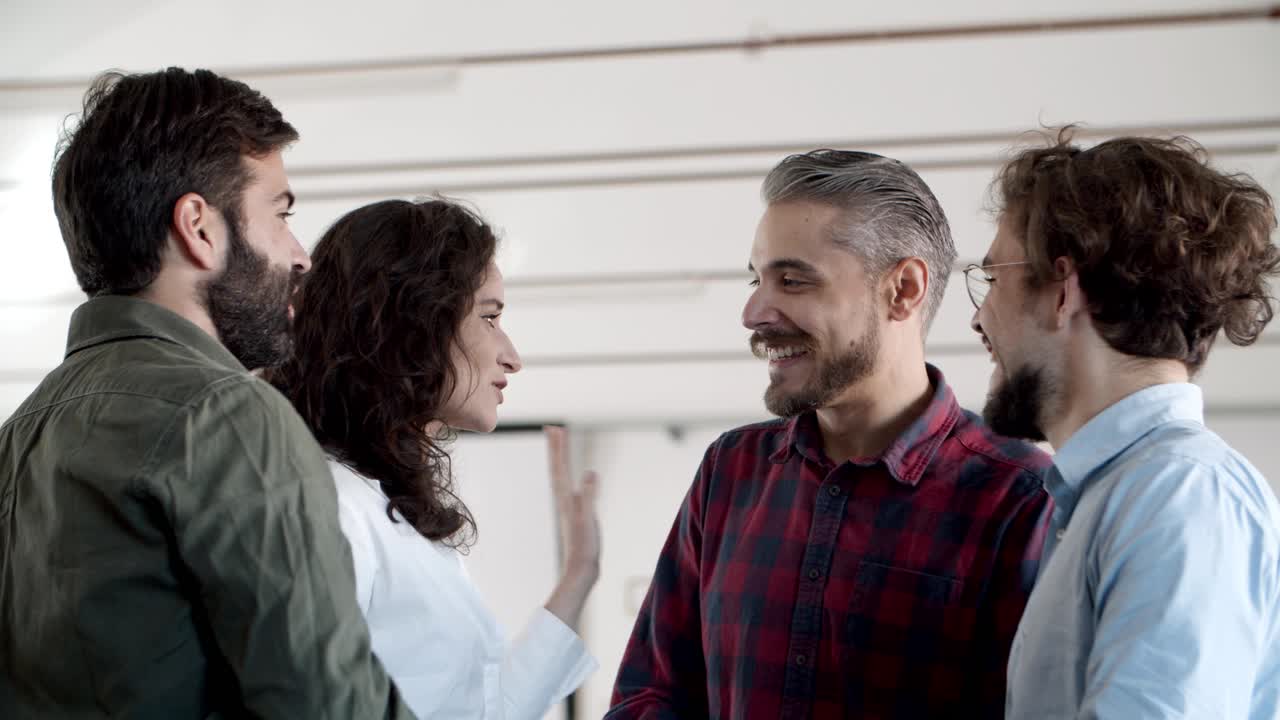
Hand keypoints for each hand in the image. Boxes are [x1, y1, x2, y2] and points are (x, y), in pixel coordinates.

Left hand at [543, 425, 600, 628]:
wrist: (581, 569)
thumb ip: (589, 495)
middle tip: (553, 428)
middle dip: (556, 448)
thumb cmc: (585, 546)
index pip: (561, 467)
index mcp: (566, 498)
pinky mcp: (576, 514)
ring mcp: (570, 507)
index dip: (559, 448)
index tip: (556, 428)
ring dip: (561, 459)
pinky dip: (571, 475)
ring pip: (563, 476)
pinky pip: (571, 487)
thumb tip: (591, 472)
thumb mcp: (588, 519)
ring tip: (560, 445)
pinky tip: (576, 477)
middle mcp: (565, 500)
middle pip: (558, 468)